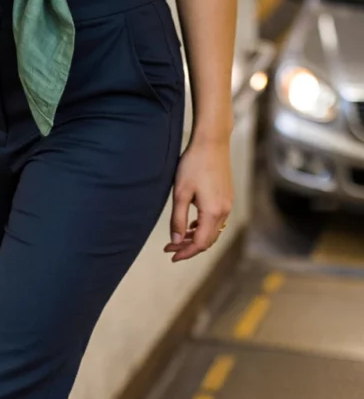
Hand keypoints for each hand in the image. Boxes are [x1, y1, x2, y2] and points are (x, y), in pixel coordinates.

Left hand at [164, 135, 232, 261]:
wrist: (212, 142)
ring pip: (214, 231)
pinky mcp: (227, 196)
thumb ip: (178, 219)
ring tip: (179, 237)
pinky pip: (217, 220)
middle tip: (170, 247)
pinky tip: (192, 224)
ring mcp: (228, 204)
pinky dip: (204, 227)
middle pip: (209, 240)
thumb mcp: (180, 193)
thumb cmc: (193, 164)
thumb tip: (176, 240)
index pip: (201, 243)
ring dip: (197, 237)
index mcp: (213, 212)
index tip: (171, 255)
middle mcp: (225, 211)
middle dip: (190, 247)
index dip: (186, 252)